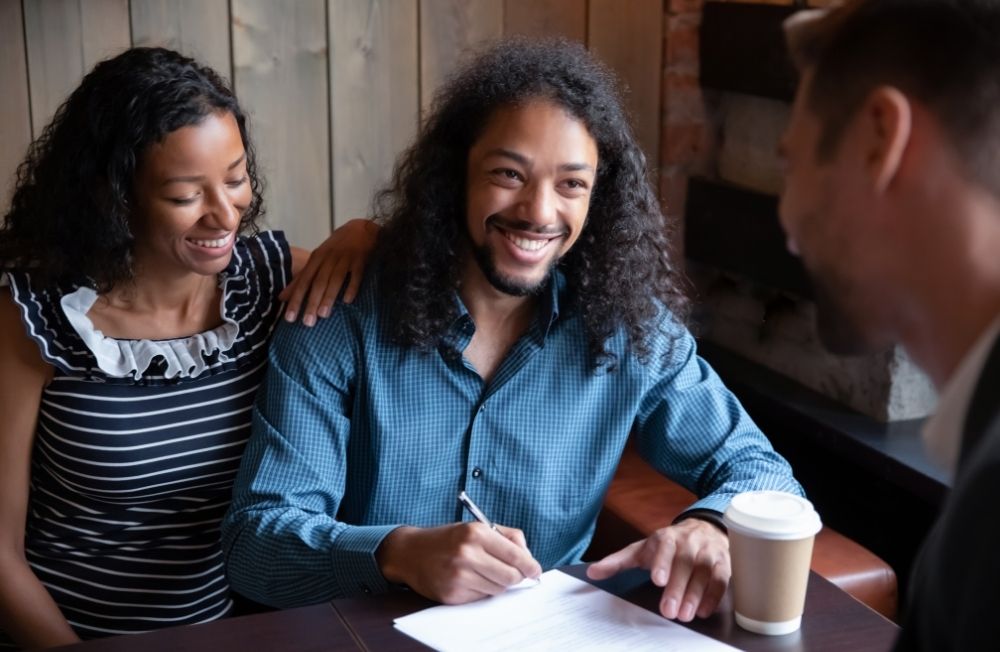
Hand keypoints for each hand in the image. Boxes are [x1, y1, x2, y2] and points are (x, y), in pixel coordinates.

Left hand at [280, 218, 378, 324]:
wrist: (360, 229)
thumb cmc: (336, 248)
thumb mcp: (316, 259)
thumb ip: (301, 278)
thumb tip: (282, 297)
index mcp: (316, 259)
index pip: (303, 282)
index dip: (296, 300)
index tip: (290, 318)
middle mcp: (328, 259)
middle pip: (318, 283)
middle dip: (311, 302)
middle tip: (307, 323)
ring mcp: (345, 258)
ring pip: (335, 279)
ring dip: (329, 296)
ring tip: (323, 315)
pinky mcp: (360, 259)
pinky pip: (356, 275)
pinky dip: (352, 287)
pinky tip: (348, 300)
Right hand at [376, 523, 541, 603]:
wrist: (410, 552)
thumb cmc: (448, 539)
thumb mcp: (476, 527)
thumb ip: (507, 537)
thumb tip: (528, 558)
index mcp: (476, 533)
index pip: (516, 556)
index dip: (530, 566)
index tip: (535, 571)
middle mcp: (467, 554)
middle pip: (511, 576)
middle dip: (516, 577)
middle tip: (513, 574)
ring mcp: (459, 576)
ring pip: (498, 589)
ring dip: (497, 583)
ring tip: (482, 572)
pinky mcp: (452, 594)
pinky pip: (481, 597)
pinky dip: (481, 590)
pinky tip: (468, 579)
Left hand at [586, 519, 729, 621]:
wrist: (703, 528)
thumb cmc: (667, 545)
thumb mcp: (640, 550)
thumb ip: (617, 561)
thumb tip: (592, 572)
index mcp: (666, 537)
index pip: (665, 547)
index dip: (662, 563)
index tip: (658, 580)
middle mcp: (689, 541)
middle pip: (685, 564)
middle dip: (678, 588)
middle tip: (669, 611)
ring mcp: (708, 551)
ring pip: (704, 572)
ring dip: (696, 595)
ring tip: (685, 615)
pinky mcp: (723, 562)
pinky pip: (722, 579)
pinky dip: (714, 595)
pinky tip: (704, 611)